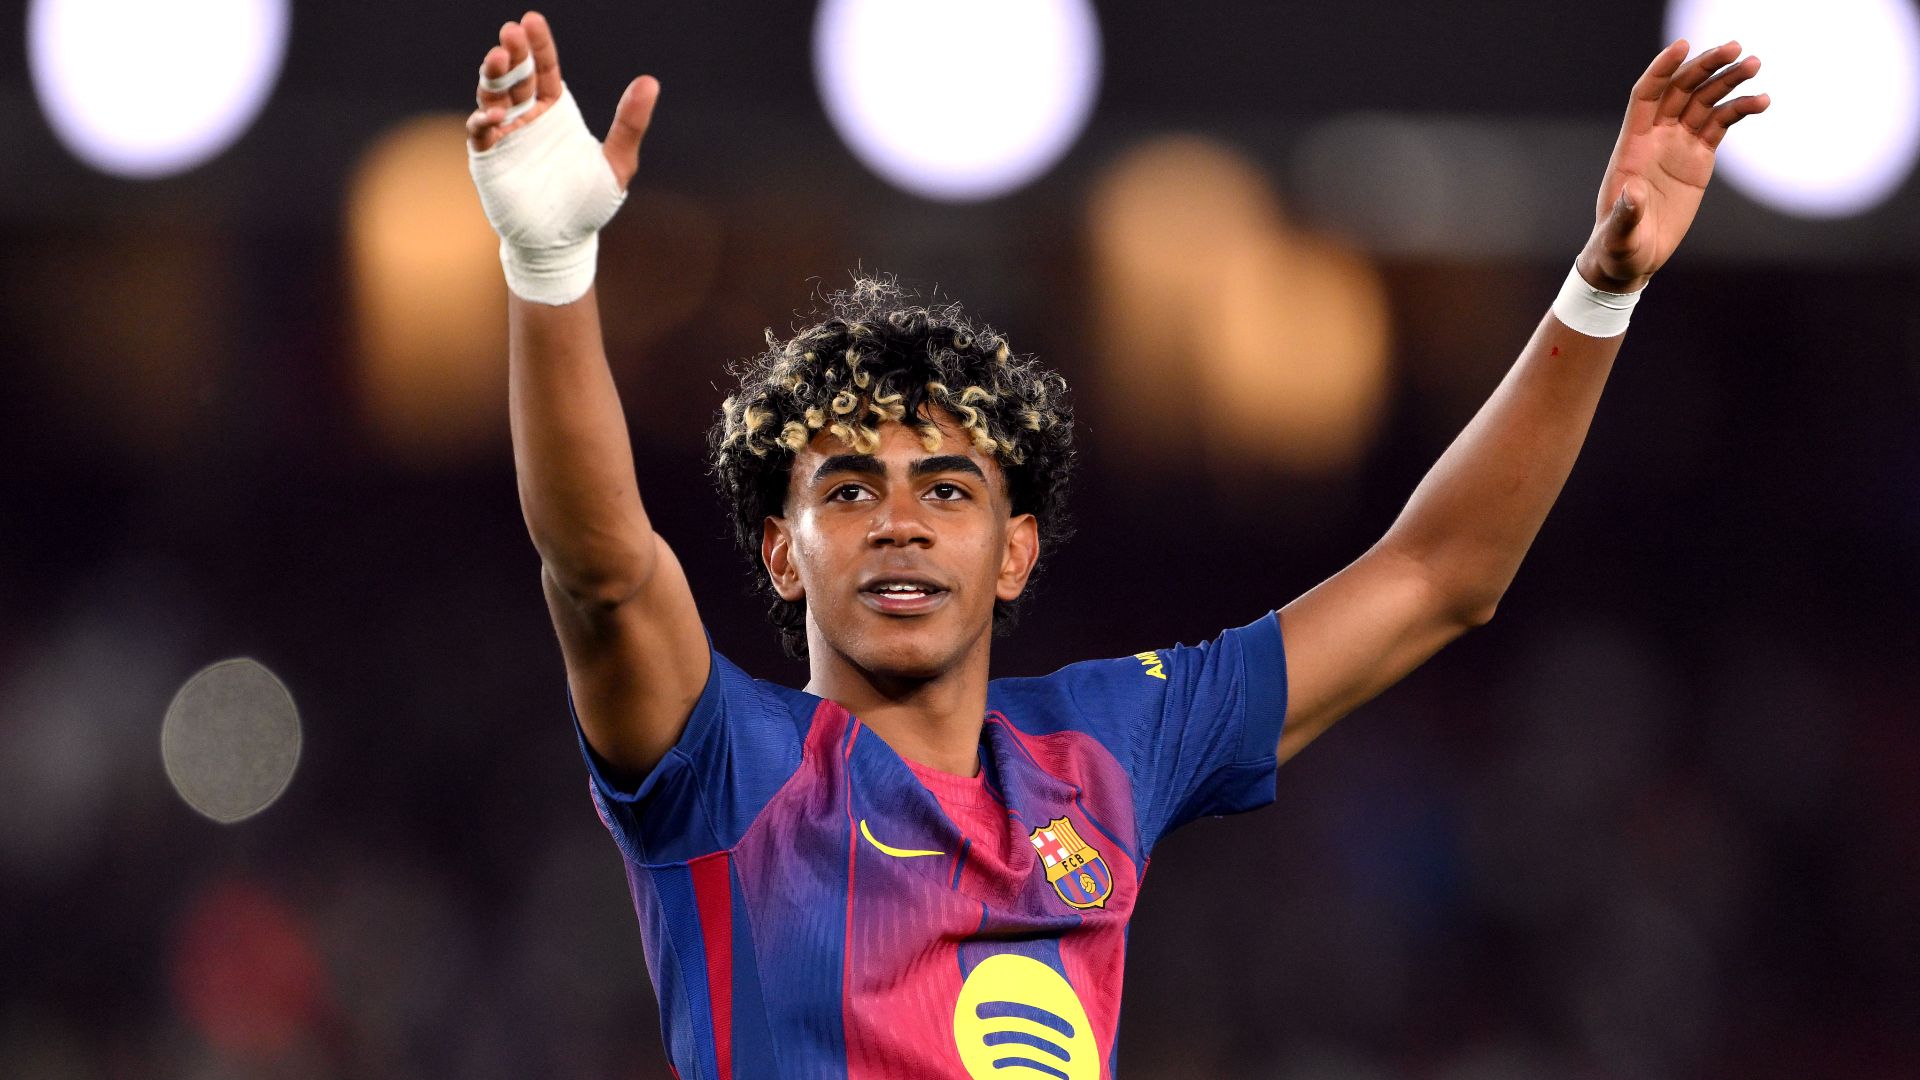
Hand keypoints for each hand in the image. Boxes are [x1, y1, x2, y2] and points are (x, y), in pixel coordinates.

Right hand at [464, 10, 659, 189]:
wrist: (564, 241)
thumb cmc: (589, 201)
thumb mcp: (617, 162)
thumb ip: (630, 123)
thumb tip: (650, 82)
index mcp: (554, 109)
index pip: (544, 68)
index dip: (538, 45)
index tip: (531, 20)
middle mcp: (527, 116)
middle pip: (516, 75)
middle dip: (512, 52)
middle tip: (511, 32)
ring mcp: (505, 135)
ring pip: (493, 96)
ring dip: (492, 76)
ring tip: (497, 58)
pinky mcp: (490, 158)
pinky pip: (481, 133)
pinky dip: (484, 119)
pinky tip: (496, 114)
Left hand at [1578, 39, 1768, 292]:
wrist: (1633, 256)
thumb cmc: (1618, 245)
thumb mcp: (1620, 233)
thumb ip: (1626, 212)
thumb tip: (1633, 192)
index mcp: (1632, 147)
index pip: (1647, 95)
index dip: (1662, 69)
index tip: (1683, 46)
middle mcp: (1656, 138)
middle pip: (1681, 90)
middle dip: (1706, 67)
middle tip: (1736, 48)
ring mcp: (1679, 145)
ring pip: (1705, 101)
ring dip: (1728, 81)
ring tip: (1754, 65)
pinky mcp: (1698, 158)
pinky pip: (1721, 124)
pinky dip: (1739, 109)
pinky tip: (1761, 101)